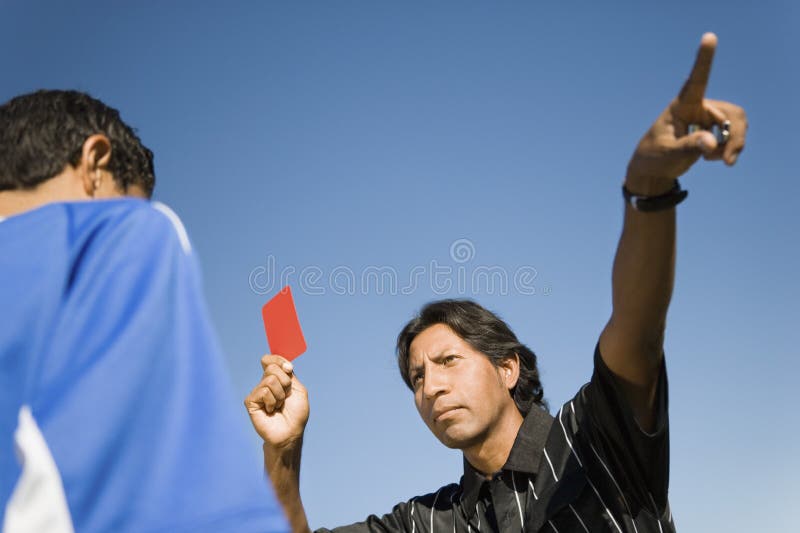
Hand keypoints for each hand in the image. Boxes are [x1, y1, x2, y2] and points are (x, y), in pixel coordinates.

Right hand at [244, 355, 309, 447]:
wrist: (290, 432)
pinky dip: (272, 401)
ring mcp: (257, 392)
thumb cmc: (296, 414)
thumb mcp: (298, 389)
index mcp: (276, 378)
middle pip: (272, 367)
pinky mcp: (251, 401)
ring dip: (280, 395)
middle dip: (285, 382)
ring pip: (269, 380)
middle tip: (286, 396)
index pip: (271, 359)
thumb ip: (290, 374)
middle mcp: (265, 383)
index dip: (279, 360)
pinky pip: (264, 391)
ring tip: (279, 406)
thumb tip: (283, 364)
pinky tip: (271, 411)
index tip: (289, 368)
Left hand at [626, 33, 747, 193]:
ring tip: (719, 161)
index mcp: (681, 106)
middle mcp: (697, 106)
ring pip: (736, 123)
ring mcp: (707, 116)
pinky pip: (734, 133)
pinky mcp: (712, 128)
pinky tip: (714, 157)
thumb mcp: (668, 154)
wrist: (653, 171)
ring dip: (733, 144)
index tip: (709, 37)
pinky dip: (730, 148)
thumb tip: (712, 143)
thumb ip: (689, 147)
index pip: (696, 81)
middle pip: (731, 114)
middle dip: (735, 137)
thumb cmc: (654, 158)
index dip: (703, 60)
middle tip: (727, 162)